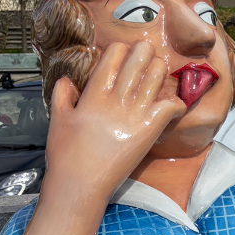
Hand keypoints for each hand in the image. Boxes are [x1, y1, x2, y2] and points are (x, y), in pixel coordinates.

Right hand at [45, 42, 185, 198]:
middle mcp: (116, 99)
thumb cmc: (66, 154)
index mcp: (93, 94)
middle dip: (145, 51)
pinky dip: (176, 103)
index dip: (121, 49)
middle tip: (148, 51)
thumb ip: (62, 96)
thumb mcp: (58, 119)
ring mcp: (134, 113)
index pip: (113, 57)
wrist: (80, 184)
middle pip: (138, 61)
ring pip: (156, 78)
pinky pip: (170, 106)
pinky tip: (173, 105)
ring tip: (160, 70)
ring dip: (160, 70)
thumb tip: (67, 79)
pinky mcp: (149, 130)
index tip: (124, 51)